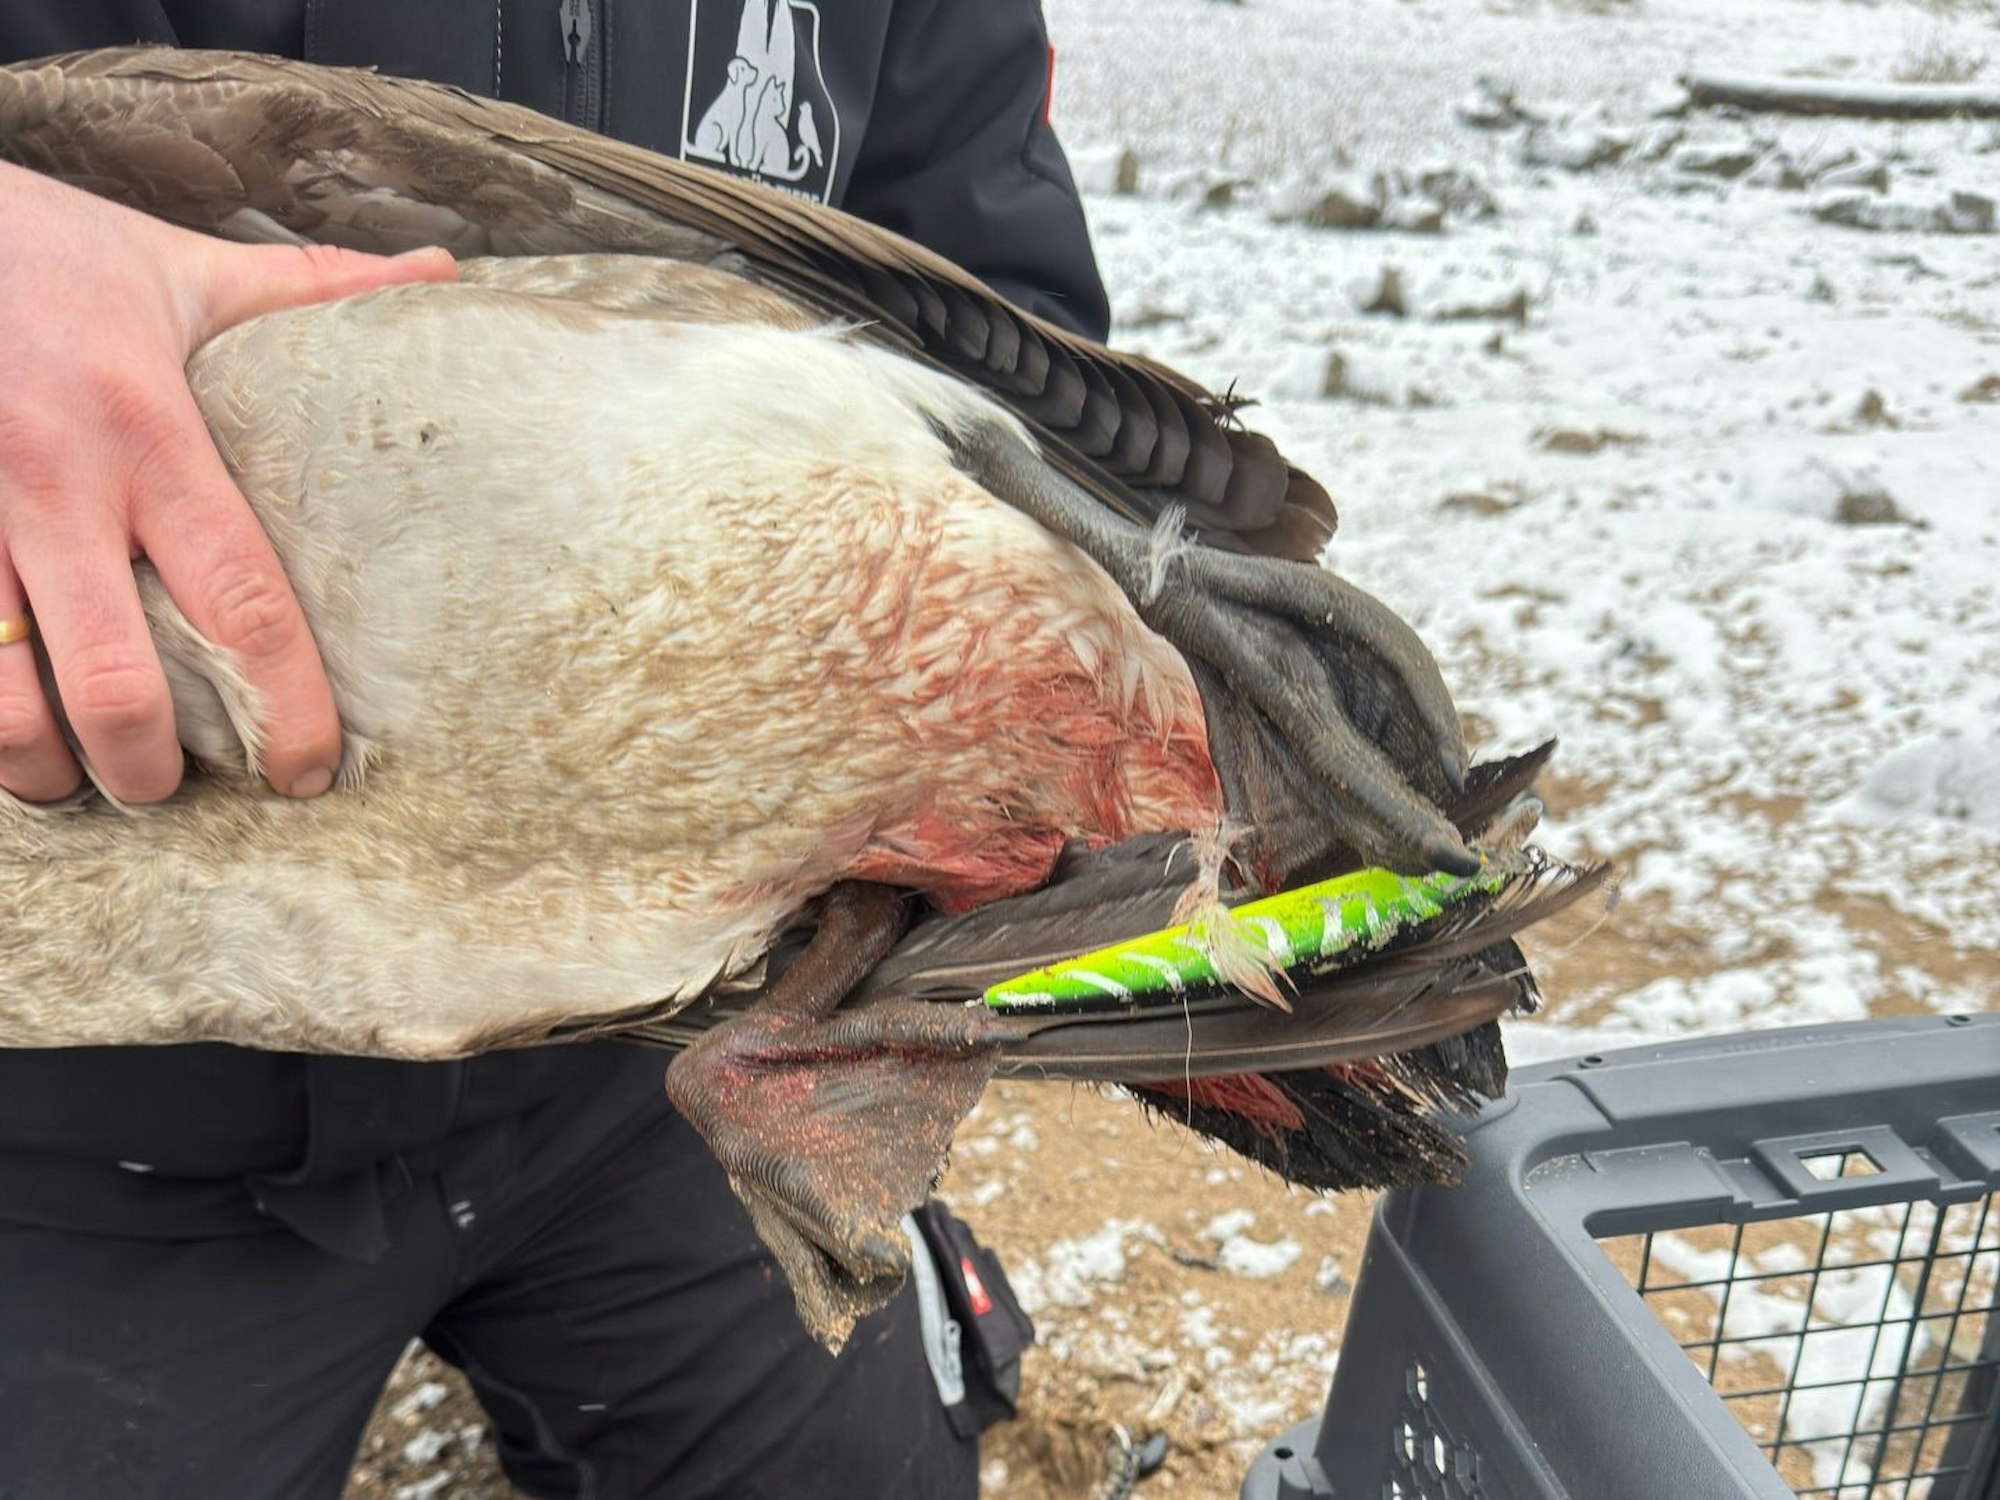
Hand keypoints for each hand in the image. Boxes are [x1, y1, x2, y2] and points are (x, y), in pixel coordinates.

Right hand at [0, 161, 454, 803]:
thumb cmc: (50, 254)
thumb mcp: (185, 270)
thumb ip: (313, 289)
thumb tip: (440, 274)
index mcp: (146, 431)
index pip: (240, 597)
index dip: (285, 704)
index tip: (308, 772)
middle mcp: (49, 482)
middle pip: (113, 679)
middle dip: (150, 763)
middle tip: (177, 788)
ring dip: (44, 763)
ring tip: (83, 780)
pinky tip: (9, 738)